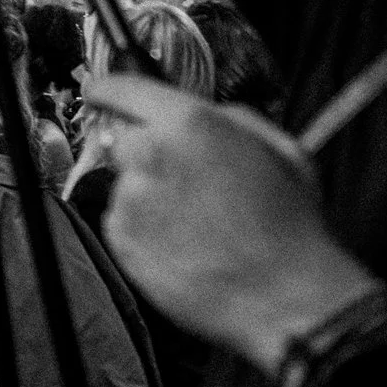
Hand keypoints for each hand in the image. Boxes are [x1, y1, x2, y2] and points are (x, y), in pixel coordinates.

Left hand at [87, 73, 377, 371]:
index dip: (107, 90)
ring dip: (149, 195)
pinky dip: (143, 230)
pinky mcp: (120, 237)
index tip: (98, 92)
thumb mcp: (280, 151)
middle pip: (122, 139)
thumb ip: (232, 119)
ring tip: (196, 224)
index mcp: (190, 124)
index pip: (122, 89)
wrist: (283, 297)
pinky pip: (122, 221)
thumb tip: (204, 112)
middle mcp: (150, 154)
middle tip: (183, 181)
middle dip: (145, 154)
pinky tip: (182, 244)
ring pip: (126, 183)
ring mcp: (130, 198)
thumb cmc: (288, 228)